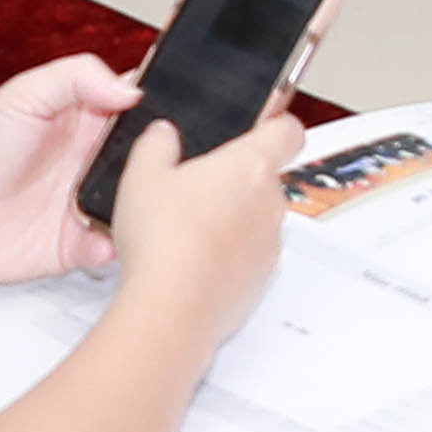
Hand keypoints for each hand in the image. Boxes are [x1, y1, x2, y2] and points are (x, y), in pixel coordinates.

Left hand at [0, 56, 145, 284]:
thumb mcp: (23, 95)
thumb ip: (77, 78)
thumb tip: (130, 89)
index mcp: (88, 118)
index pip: (142, 107)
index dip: (164, 107)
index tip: (181, 110)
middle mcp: (94, 160)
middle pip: (150, 160)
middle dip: (163, 163)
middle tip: (165, 165)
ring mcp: (86, 202)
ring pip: (137, 206)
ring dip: (141, 208)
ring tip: (138, 205)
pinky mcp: (75, 244)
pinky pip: (110, 247)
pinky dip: (111, 246)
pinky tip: (98, 238)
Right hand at [98, 105, 306, 352]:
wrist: (170, 307)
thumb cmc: (164, 240)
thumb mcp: (142, 175)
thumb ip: (157, 144)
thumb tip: (163, 135)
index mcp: (250, 165)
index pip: (288, 130)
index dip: (276, 124)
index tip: (263, 126)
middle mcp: (269, 202)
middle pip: (266, 178)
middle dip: (236, 181)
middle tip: (196, 188)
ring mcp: (268, 243)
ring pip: (258, 219)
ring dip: (234, 220)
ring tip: (188, 229)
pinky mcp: (260, 279)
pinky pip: (251, 256)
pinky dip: (231, 256)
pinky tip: (194, 261)